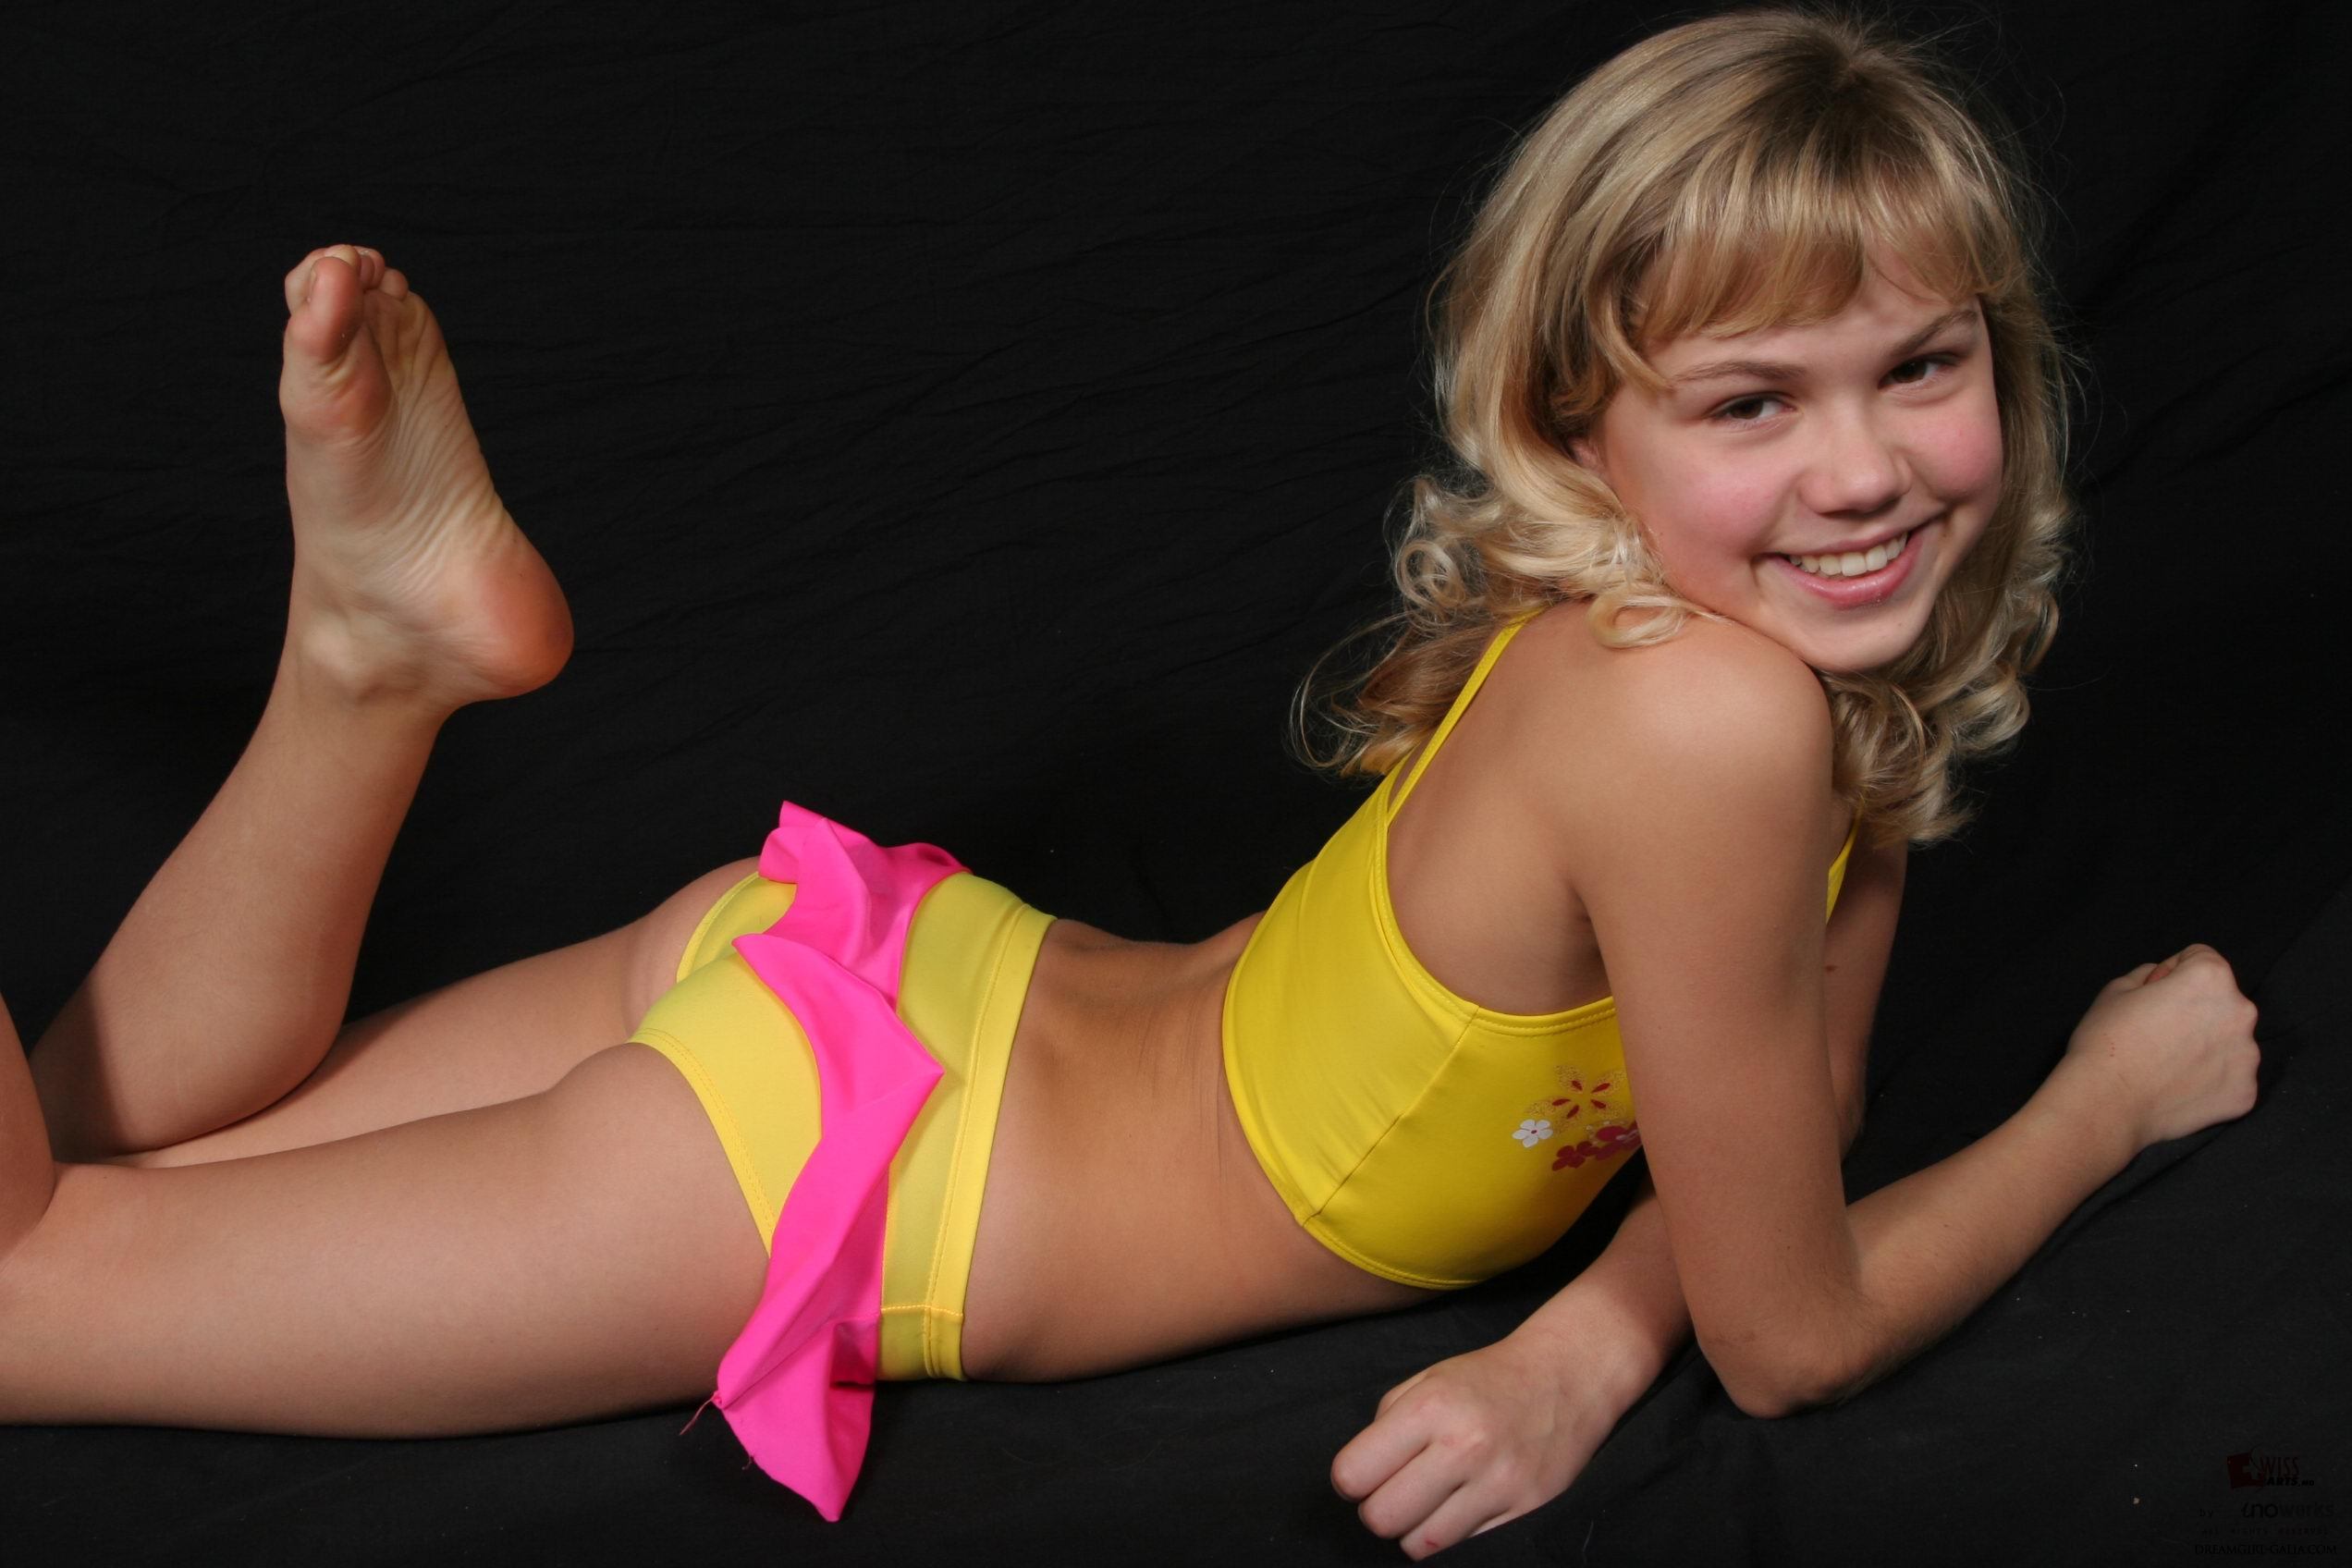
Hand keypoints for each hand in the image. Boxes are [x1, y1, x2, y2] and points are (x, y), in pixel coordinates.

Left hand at [1330, 1328, 1632, 1558]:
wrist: (1567, 1376)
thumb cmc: (1488, 1380)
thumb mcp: (1428, 1380)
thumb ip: (1385, 1424)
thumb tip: (1358, 1478)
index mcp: (1430, 1407)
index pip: (1354, 1474)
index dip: (1351, 1480)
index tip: (1364, 1476)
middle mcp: (1464, 1447)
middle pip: (1382, 1519)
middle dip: (1379, 1510)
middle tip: (1396, 1493)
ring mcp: (1498, 1483)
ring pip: (1421, 1545)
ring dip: (1416, 1529)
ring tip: (1431, 1502)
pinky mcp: (1527, 1510)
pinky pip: (1466, 1549)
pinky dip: (1455, 1536)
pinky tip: (1463, 1507)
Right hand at [2062, 943, 2259, 1149]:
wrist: (2107, 1103)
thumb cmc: (2106, 1041)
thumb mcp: (2117, 988)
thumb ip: (2152, 974)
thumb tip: (2167, 980)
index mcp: (2211, 979)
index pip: (2201, 958)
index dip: (2171, 973)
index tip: (2152, 996)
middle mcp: (2241, 1012)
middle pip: (2221, 1000)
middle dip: (2197, 1008)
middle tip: (2159, 1032)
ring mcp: (2247, 1057)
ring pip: (2229, 1039)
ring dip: (2207, 1045)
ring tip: (2168, 1063)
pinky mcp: (2245, 1092)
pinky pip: (2231, 1077)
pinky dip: (2211, 1080)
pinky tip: (2180, 1086)